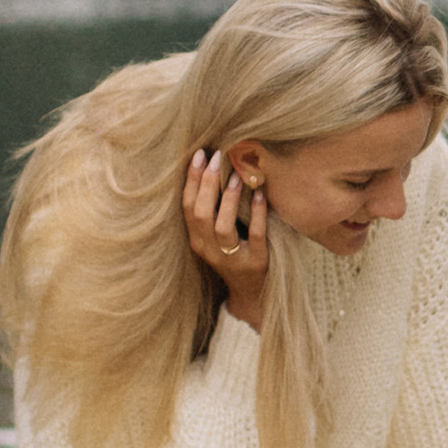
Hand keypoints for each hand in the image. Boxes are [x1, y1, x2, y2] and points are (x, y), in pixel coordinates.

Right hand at [184, 147, 270, 329]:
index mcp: (197, 240)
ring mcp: (231, 258)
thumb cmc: (234, 254)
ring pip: (222, 227)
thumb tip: (215, 166)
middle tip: (215, 157)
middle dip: (205, 183)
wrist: (253, 292)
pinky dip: (256, 213)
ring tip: (236, 175)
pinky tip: (260, 194)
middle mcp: (209, 250)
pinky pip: (254, 236)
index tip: (198, 155)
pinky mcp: (255, 262)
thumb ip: (213, 209)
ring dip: (228, 198)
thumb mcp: (216, 236)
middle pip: (200, 214)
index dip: (190, 180)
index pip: (187, 207)